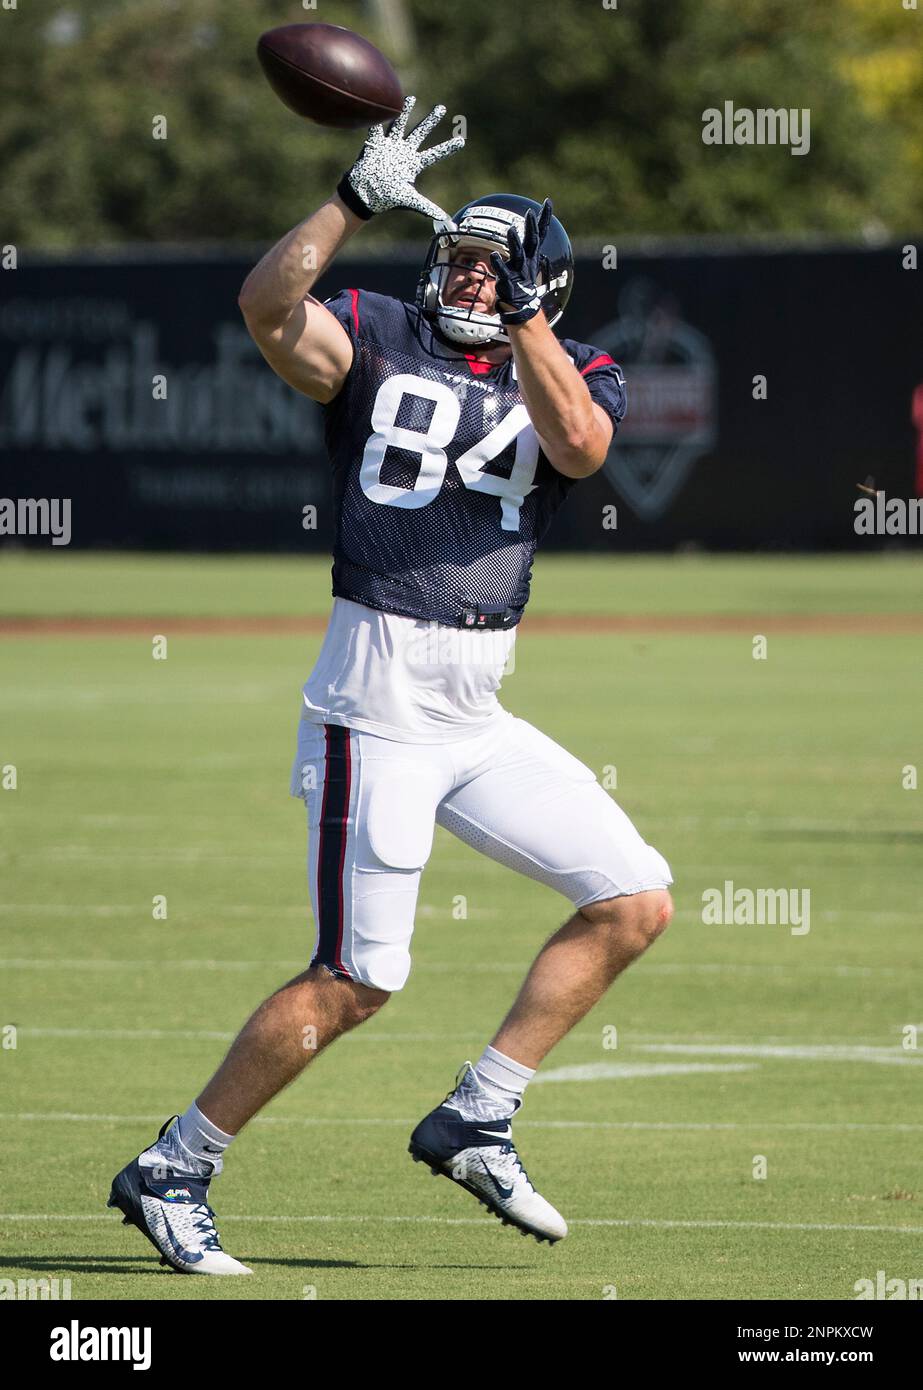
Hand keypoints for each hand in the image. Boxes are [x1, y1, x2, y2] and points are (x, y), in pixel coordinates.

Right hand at [336, 95, 464, 221]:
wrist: (365, 194)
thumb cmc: (387, 198)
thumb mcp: (410, 201)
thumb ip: (427, 207)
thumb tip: (444, 218)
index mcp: (414, 164)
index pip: (435, 153)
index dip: (448, 148)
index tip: (461, 141)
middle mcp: (404, 152)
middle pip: (421, 132)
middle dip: (431, 120)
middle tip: (442, 108)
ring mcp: (390, 146)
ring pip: (400, 124)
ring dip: (405, 111)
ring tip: (412, 98)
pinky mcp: (376, 144)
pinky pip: (378, 127)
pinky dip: (379, 118)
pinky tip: (383, 104)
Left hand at [489, 198, 552, 324]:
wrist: (521, 305)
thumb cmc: (520, 279)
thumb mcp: (525, 260)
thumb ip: (525, 244)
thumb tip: (521, 228)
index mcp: (531, 254)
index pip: (540, 233)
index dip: (544, 217)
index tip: (548, 202)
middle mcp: (527, 260)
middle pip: (532, 241)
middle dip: (532, 226)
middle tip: (530, 213)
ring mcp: (518, 271)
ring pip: (519, 254)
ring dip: (515, 242)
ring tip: (511, 230)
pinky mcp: (508, 281)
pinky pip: (503, 272)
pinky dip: (499, 264)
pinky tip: (493, 255)